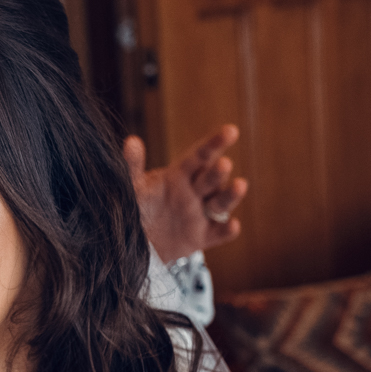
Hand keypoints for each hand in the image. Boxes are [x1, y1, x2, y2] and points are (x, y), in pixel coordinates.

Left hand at [125, 125, 248, 263]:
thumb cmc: (139, 207)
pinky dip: (227, 230)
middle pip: (211, 178)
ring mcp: (201, 214)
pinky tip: (233, 226)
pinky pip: (219, 233)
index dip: (215, 142)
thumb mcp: (134, 187)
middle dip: (218, 172)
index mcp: (180, 174)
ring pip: (220, 203)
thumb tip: (131, 141)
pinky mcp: (203, 236)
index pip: (200, 155)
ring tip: (240, 185)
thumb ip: (132, 166)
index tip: (231, 130)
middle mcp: (195, 191)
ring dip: (231, 195)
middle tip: (224, 164)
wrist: (138, 241)